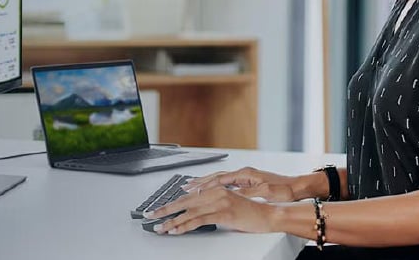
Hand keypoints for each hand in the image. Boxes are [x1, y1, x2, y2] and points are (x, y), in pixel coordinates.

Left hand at [144, 186, 276, 234]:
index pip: (188, 196)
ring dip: (172, 221)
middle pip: (184, 202)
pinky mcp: (224, 213)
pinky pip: (199, 220)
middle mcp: (216, 192)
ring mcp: (220, 202)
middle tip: (151, 216)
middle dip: (165, 210)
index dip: (171, 203)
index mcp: (215, 189)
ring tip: (160, 227)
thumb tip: (193, 212)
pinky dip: (185, 225)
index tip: (158, 209)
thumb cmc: (249, 213)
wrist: (268, 215)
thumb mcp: (227, 205)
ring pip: (189, 212)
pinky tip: (176, 230)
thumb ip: (210, 206)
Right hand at [182, 167, 299, 201]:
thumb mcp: (264, 193)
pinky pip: (227, 183)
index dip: (204, 185)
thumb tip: (230, 194)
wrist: (297, 187)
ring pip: (221, 179)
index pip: (219, 179)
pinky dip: (216, 185)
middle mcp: (244, 173)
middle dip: (200, 181)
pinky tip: (212, 190)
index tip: (191, 188)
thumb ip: (246, 193)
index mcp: (245, 174)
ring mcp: (246, 176)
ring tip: (193, 186)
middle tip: (185, 185)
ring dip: (207, 183)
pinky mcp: (249, 181)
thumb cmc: (284, 190)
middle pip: (216, 176)